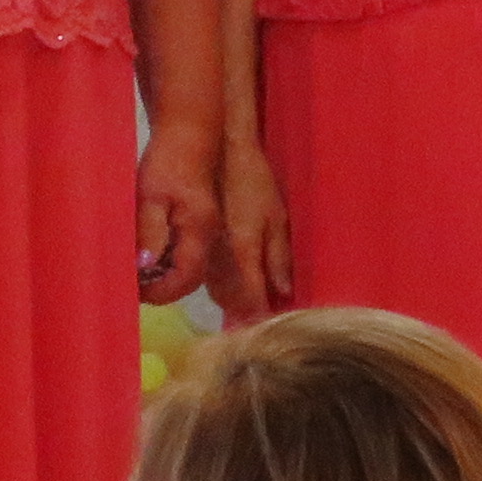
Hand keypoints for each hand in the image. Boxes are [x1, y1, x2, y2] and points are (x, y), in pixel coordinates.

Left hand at [137, 123, 220, 308]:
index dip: (161, 292)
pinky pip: (186, 251)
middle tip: (133, 286)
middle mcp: (208, 234)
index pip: (186, 278)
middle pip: (190, 278)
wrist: (188, 133)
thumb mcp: (150, 196)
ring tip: (136, 272)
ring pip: (189, 265)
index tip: (136, 293)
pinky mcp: (200, 220)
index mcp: (198, 231)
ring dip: (164, 274)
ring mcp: (207, 228)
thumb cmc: (167, 162)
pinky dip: (168, 259)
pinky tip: (148, 252)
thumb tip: (145, 268)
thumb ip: (149, 232)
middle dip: (162, 288)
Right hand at [214, 136, 294, 318]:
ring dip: (233, 304)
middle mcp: (220, 257)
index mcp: (243, 251)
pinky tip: (234, 289)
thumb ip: (279, 257)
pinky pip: (208, 278)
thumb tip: (283, 291)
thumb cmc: (255, 183)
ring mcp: (206, 251)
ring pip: (217, 292)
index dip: (261, 314)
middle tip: (263, 320)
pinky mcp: (198, 244)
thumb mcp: (276, 217)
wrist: (223, 154)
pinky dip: (222, 289)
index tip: (271, 326)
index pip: (251, 296)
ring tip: (251, 309)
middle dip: (246, 314)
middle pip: (231, 301)